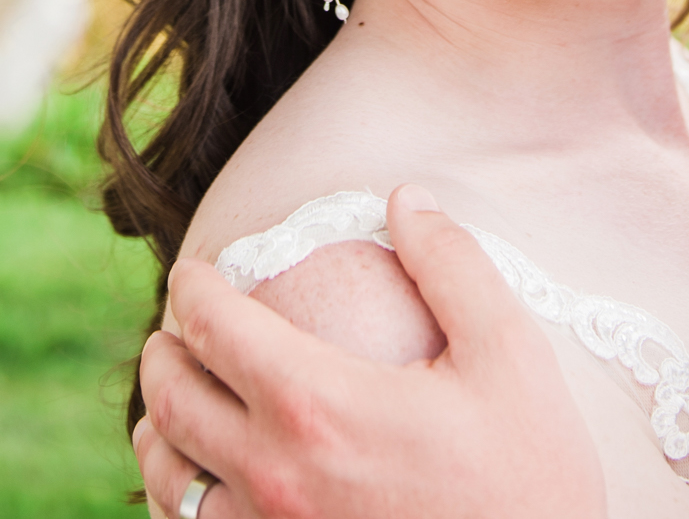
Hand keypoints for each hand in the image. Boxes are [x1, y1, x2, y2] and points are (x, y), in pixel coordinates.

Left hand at [134, 184, 605, 518]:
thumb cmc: (528, 476)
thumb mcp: (509, 354)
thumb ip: (452, 266)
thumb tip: (408, 199)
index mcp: (317, 404)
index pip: (214, 328)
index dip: (192, 289)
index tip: (195, 273)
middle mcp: (273, 473)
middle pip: (173, 401)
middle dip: (164, 352)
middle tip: (176, 331)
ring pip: (169, 479)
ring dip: (159, 430)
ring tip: (172, 405)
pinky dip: (179, 499)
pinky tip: (201, 482)